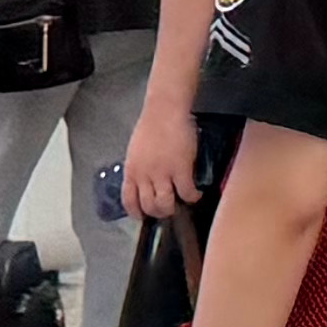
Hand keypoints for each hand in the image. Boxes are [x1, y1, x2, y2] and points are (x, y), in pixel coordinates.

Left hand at [119, 104, 197, 223]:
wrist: (165, 110)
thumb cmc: (152, 126)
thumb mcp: (136, 151)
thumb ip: (140, 168)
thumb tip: (146, 183)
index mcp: (131, 171)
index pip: (129, 201)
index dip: (137, 212)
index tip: (144, 215)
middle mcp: (144, 176)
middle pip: (149, 206)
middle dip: (159, 212)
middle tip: (168, 208)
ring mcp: (162, 174)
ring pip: (166, 204)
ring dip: (175, 208)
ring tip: (181, 202)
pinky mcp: (181, 170)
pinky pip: (187, 193)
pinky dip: (193, 197)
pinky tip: (196, 193)